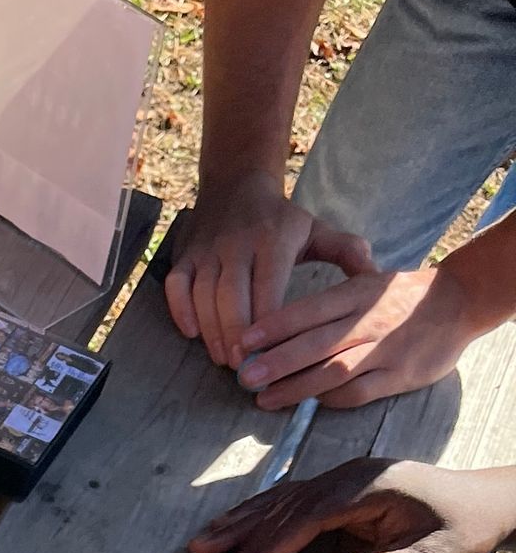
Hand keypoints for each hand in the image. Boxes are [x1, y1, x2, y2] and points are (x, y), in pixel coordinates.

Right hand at [164, 170, 374, 372]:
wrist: (238, 184)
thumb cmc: (281, 220)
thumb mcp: (317, 230)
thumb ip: (347, 251)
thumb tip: (376, 275)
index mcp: (274, 239)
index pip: (267, 288)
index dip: (266, 326)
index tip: (271, 354)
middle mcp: (237, 243)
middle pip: (231, 299)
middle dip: (236, 338)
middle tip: (245, 367)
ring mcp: (207, 250)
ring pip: (203, 298)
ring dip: (212, 333)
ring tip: (225, 359)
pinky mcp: (185, 255)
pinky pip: (176, 288)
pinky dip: (181, 313)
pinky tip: (193, 334)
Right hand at [186, 456, 515, 552]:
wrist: (490, 500)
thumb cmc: (464, 532)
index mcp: (368, 489)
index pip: (302, 521)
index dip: (265, 550)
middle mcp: (350, 476)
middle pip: (283, 504)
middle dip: (240, 534)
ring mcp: (346, 477)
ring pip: (283, 497)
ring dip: (242, 520)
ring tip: (204, 541)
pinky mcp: (345, 485)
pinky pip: (294, 498)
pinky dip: (263, 513)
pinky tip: (241, 525)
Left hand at [233, 262, 480, 410]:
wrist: (458, 301)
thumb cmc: (397, 296)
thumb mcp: (364, 283)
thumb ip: (326, 303)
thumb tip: (272, 325)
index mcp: (358, 292)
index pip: (310, 309)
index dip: (274, 327)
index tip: (244, 342)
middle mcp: (369, 320)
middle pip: (317, 343)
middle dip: (277, 362)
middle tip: (245, 377)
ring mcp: (385, 350)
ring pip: (335, 371)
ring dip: (297, 387)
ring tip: (265, 399)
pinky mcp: (400, 376)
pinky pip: (358, 393)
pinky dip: (331, 399)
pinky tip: (310, 403)